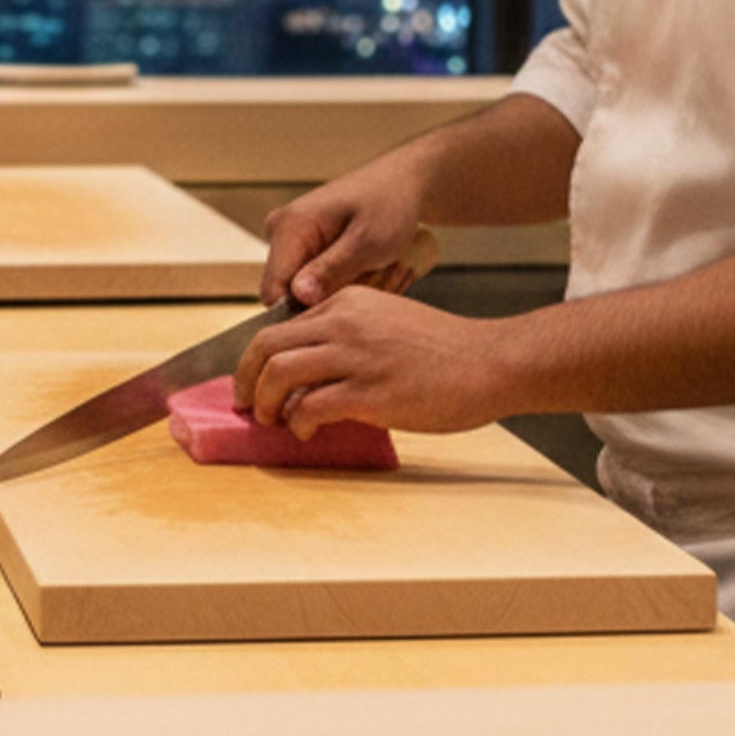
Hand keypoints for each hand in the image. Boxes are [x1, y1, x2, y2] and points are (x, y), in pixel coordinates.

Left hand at [233, 286, 502, 439]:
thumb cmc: (446, 351)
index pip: (281, 324)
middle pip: (266, 345)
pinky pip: (310, 407)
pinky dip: (298, 423)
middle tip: (244, 401)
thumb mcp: (389, 322)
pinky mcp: (368, 391)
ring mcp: (355, 356)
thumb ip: (349, 337)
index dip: (257, 357)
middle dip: (245, 378)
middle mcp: (345, 322)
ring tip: (270, 420)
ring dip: (264, 402)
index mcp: (348, 303)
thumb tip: (310, 372)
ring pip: (279, 374)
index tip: (253, 378)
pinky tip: (306, 431)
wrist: (490, 362)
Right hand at [261, 156, 427, 306]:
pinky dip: (341, 284)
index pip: (272, 292)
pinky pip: (314, 281)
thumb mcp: (367, 241)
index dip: (302, 311)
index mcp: (289, 226)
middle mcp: (280, 231)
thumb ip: (331, 269)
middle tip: (368, 282)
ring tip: (372, 271)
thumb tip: (299, 296)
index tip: (340, 308)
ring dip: (338, 291)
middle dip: (326, 300)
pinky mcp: (304, 246)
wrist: (402, 183)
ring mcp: (291, 238)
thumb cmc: (390, 203)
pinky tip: (365, 269)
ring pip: (304, 290)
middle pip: (288, 294)